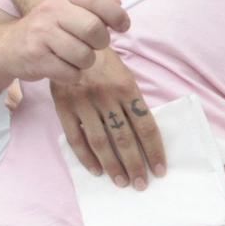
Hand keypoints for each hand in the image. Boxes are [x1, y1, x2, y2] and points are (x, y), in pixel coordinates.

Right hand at [0, 0, 128, 83]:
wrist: (7, 47)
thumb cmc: (46, 29)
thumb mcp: (67, 10)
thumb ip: (94, 7)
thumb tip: (118, 4)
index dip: (115, 13)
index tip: (122, 26)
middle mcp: (51, 10)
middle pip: (94, 29)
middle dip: (100, 43)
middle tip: (92, 46)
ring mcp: (42, 33)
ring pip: (85, 56)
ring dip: (84, 62)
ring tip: (72, 57)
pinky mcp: (36, 57)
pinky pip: (71, 73)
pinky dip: (71, 75)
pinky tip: (60, 67)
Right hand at [52, 47, 164, 188]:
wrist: (70, 41)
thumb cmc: (104, 62)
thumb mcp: (125, 74)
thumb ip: (133, 101)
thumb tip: (147, 134)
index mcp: (127, 88)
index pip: (146, 125)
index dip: (154, 150)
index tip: (160, 169)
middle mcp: (107, 97)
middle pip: (125, 138)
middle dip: (135, 164)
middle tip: (142, 184)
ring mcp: (83, 103)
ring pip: (101, 142)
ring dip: (113, 166)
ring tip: (122, 182)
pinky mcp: (64, 107)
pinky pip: (75, 137)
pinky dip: (86, 157)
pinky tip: (96, 171)